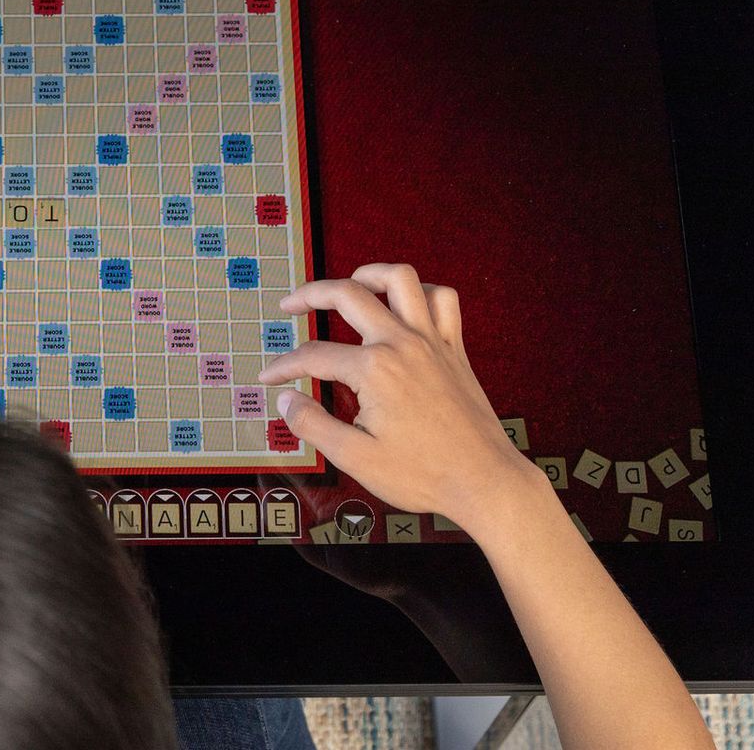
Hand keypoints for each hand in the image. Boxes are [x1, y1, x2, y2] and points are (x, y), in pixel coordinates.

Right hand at [258, 264, 542, 530]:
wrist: (483, 481)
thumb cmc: (424, 473)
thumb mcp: (356, 458)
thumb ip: (313, 425)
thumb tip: (287, 400)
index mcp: (374, 370)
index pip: (314, 356)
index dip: (284, 366)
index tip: (270, 378)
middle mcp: (402, 344)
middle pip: (348, 295)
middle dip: (310, 294)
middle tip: (289, 305)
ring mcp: (432, 341)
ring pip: (401, 279)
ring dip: (369, 273)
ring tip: (349, 284)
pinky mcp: (454, 349)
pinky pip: (442, 300)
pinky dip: (422, 292)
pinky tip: (404, 304)